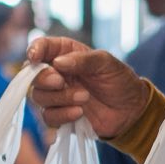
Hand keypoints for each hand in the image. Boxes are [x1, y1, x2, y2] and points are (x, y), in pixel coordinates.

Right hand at [26, 37, 151, 138]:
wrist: (131, 110)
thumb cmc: (119, 80)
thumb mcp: (106, 63)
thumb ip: (83, 60)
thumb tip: (58, 63)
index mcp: (65, 53)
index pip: (41, 47)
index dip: (34, 50)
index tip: (35, 57)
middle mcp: (56, 73)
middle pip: (33, 75)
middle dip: (44, 79)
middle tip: (61, 82)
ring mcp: (57, 95)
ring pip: (39, 97)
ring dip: (60, 98)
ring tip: (84, 97)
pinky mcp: (60, 115)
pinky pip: (48, 117)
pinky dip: (62, 115)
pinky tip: (80, 113)